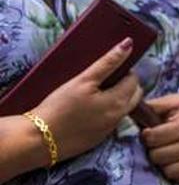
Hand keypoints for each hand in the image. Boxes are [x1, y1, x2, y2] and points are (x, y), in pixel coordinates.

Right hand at [30, 38, 143, 161]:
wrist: (39, 139)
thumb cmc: (59, 107)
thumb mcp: (83, 81)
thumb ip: (108, 63)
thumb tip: (128, 44)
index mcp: (118, 102)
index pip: (134, 80)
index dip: (124, 71)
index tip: (109, 69)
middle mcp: (119, 118)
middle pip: (133, 96)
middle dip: (125, 85)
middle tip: (105, 79)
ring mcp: (108, 130)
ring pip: (122, 109)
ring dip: (117, 99)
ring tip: (96, 93)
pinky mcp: (97, 139)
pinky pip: (109, 122)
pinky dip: (106, 113)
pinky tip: (88, 109)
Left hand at [139, 87, 178, 182]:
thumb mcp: (176, 100)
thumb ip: (154, 106)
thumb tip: (131, 110)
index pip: (153, 138)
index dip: (147, 135)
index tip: (150, 131)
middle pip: (158, 156)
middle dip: (154, 149)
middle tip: (159, 142)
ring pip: (168, 171)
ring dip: (163, 162)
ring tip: (167, 151)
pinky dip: (175, 172)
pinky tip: (176, 160)